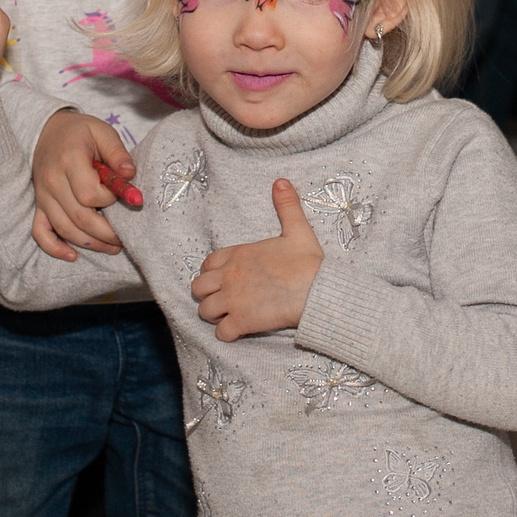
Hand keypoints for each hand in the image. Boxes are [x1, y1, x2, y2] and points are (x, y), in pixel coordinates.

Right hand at [30, 109, 136, 259]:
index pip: (90, 194)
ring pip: (65, 229)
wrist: (49, 130)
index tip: (122, 194)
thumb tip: (130, 175)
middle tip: (126, 237)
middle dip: (107, 233)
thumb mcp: (103, 132)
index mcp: (69, 160)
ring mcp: (43, 196)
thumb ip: (118, 153)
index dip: (110, 200)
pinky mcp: (39, 205)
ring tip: (113, 247)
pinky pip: (40, 232)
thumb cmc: (80, 132)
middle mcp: (53, 181)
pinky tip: (73, 255)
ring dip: (91, 244)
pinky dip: (54, 248)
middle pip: (80, 218)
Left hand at [189, 178, 323, 340]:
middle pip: (198, 288)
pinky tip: (238, 331)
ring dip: (214, 315)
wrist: (318, 291)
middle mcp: (230, 277)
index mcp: (238, 255)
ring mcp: (233, 301)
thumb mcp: (297, 229)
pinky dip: (227, 334)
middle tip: (223, 299)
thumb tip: (281, 181)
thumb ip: (286, 205)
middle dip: (207, 294)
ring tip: (229, 316)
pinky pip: (221, 333)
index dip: (213, 272)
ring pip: (204, 311)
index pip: (208, 264)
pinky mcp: (242, 322)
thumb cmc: (308, 263)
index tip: (225, 278)